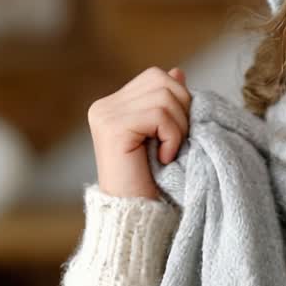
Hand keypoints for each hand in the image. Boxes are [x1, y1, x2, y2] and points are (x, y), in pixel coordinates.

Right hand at [88, 66, 189, 198]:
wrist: (139, 214)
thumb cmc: (154, 179)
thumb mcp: (166, 133)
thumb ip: (168, 102)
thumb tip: (178, 71)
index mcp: (114, 104)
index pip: (157, 77)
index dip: (179, 100)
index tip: (176, 133)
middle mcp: (104, 106)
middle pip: (162, 80)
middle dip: (182, 110)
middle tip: (175, 142)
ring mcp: (105, 115)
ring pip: (164, 96)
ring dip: (178, 127)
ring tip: (168, 151)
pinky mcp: (112, 128)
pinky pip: (158, 114)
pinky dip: (172, 136)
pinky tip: (164, 157)